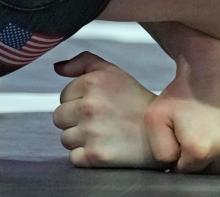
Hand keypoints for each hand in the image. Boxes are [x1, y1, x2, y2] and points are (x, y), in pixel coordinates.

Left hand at [52, 51, 165, 168]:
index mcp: (92, 82)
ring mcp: (91, 132)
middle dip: (74, 121)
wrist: (162, 135)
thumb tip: (57, 67)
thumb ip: (83, 62)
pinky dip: (86, 157)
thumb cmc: (134, 100)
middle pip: (59, 117)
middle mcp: (89, 106)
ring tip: (103, 135)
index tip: (99, 106)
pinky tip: (104, 148)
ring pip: (65, 139)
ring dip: (80, 140)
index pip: (64, 96)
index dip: (78, 101)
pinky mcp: (95, 156)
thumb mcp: (112, 72)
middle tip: (98, 122)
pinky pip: (74, 158)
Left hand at [148, 53, 219, 174]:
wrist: (212, 64)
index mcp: (199, 148)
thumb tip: (177, 170)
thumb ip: (161, 152)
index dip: (183, 161)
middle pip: (215, 175)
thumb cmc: (182, 92)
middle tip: (201, 138)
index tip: (184, 144)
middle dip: (205, 163)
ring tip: (218, 138)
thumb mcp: (155, 117)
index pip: (190, 174)